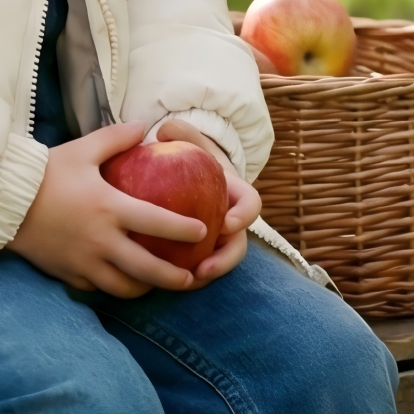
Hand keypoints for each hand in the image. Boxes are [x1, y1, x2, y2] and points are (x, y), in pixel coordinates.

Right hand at [7, 123, 208, 297]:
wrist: (3, 201)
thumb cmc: (45, 173)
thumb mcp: (82, 149)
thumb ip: (115, 138)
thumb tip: (143, 126)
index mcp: (110, 209)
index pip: (158, 223)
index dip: (184, 230)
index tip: (203, 233)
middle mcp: (101, 241)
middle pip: (147, 269)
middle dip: (174, 277)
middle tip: (191, 277)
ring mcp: (83, 261)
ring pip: (123, 287)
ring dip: (144, 288)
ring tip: (156, 283)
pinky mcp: (67, 273)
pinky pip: (95, 287)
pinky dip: (111, 286)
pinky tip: (119, 281)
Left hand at [153, 118, 262, 284]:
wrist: (181, 178)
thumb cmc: (189, 159)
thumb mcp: (189, 145)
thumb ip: (183, 134)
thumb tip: (167, 131)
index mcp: (234, 195)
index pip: (251, 204)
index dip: (244, 215)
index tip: (229, 223)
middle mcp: (230, 221)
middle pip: (237, 245)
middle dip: (225, 260)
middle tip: (205, 269)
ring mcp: (215, 240)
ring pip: (218, 263)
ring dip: (206, 275)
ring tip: (187, 282)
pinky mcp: (198, 253)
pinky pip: (195, 268)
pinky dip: (184, 276)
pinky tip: (162, 282)